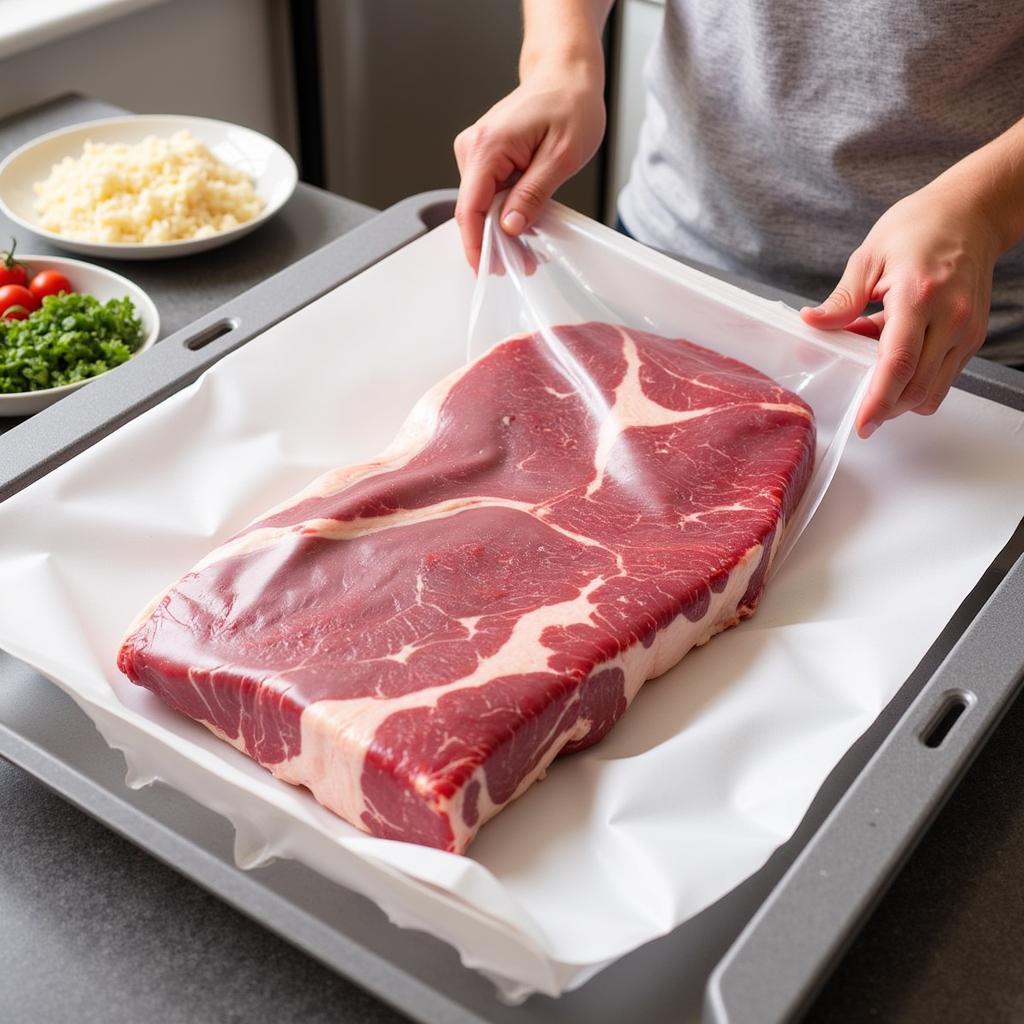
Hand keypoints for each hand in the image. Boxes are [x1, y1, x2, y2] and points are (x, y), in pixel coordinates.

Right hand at [454, 60, 605, 269]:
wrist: (567, 75)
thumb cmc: (569, 104)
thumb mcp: (561, 158)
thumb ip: (532, 195)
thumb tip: (509, 226)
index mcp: (488, 146)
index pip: (469, 208)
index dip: (476, 245)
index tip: (487, 269)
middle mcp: (474, 146)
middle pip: (473, 211)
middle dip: (495, 242)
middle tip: (523, 262)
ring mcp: (477, 150)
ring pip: (481, 206)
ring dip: (502, 229)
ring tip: (529, 246)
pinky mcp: (485, 156)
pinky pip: (489, 194)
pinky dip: (504, 212)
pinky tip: (523, 221)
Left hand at [801, 178, 1000, 436]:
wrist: (972, 213)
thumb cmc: (919, 227)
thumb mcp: (869, 256)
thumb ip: (842, 299)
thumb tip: (812, 322)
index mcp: (918, 296)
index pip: (898, 363)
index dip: (878, 400)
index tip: (862, 423)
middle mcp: (950, 317)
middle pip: (917, 387)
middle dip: (887, 407)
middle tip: (862, 411)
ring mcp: (967, 329)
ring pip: (934, 389)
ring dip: (902, 396)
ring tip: (878, 371)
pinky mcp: (974, 335)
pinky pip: (944, 376)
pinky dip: (918, 380)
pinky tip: (900, 358)